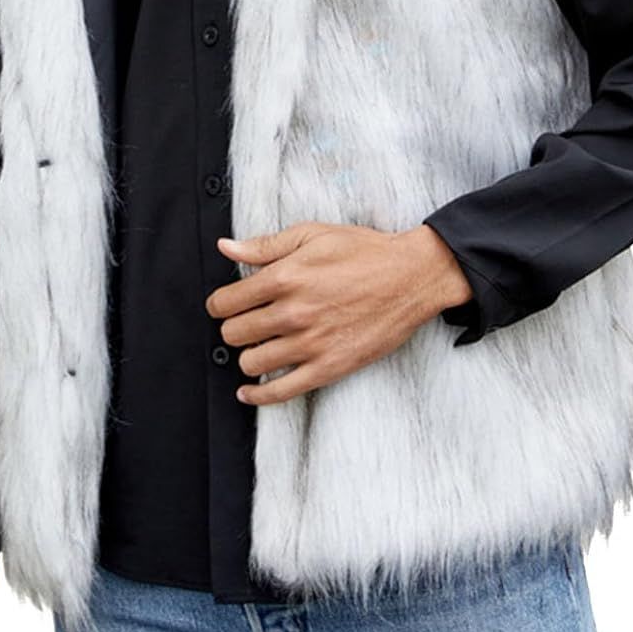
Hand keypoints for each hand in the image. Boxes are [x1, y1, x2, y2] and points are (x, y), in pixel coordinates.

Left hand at [205, 221, 472, 404]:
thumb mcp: (313, 235)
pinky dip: (258, 396)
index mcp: (284, 277)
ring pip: (252, 363)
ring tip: (260, 347)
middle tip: (247, 324)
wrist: (412, 276)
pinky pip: (280, 392)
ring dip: (249, 356)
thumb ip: (265, 245)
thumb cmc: (366, 252)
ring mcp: (310, 343)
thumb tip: (226, 248)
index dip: (220, 305)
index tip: (226, 306)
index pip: (225, 303)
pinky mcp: (329, 367)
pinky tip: (249, 391)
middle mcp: (293, 312)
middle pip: (234, 334)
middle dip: (234, 329)